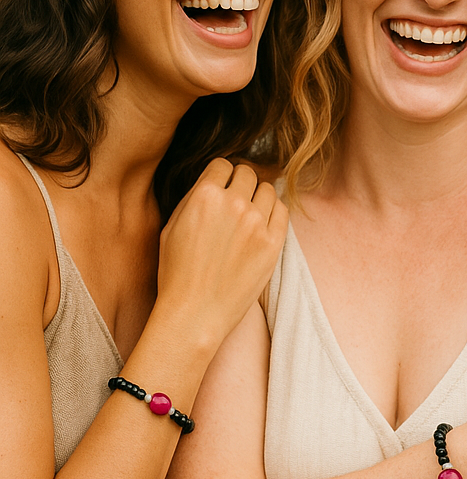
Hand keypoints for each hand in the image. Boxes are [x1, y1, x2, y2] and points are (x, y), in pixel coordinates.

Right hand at [154, 160, 287, 349]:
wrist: (195, 313)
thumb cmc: (177, 273)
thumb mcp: (172, 226)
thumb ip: (195, 198)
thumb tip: (215, 182)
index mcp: (204, 195)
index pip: (222, 165)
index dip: (220, 175)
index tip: (221, 186)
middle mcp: (234, 204)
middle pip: (247, 173)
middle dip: (240, 183)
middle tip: (235, 200)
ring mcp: (257, 223)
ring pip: (268, 189)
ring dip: (258, 196)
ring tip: (249, 213)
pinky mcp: (273, 243)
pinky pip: (282, 210)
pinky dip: (274, 211)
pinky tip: (263, 222)